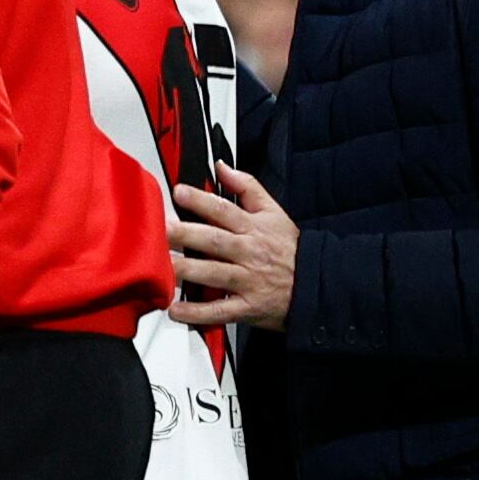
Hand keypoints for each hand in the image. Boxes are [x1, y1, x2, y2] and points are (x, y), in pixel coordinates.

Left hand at [170, 166, 296, 331]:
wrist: (318, 283)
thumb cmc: (289, 248)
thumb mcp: (274, 212)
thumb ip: (247, 187)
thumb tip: (221, 167)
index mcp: (254, 228)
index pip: (224, 210)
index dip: (201, 200)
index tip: (179, 192)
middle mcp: (249, 252)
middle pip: (214, 241)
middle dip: (186, 234)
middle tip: (161, 230)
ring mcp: (248, 280)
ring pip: (214, 273)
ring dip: (187, 270)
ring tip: (160, 266)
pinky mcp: (247, 307)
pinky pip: (219, 310)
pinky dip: (197, 312)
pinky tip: (175, 309)